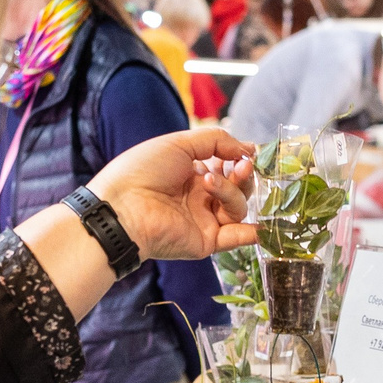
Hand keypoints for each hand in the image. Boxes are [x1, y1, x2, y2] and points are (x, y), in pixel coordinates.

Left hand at [88, 128, 257, 260]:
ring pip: (237, 207)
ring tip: (210, 183)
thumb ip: (216, 141)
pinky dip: (251, 233)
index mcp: (190, 174)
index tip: (249, 153)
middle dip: (243, 175)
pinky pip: (236, 238)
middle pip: (238, 188)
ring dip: (231, 191)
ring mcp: (204, 220)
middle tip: (240, 166)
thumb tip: (248, 148)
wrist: (122, 207)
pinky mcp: (206, 241)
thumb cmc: (143, 170)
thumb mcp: (179, 143)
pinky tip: (260, 224)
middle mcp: (199, 198)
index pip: (227, 168)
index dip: (239, 160)